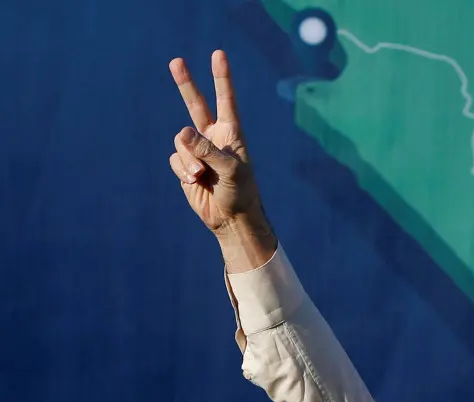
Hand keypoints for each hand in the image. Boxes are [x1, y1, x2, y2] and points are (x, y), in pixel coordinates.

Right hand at [168, 51, 265, 235]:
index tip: (219, 54)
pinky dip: (183, 170)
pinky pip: (175, 159)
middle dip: (186, 84)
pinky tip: (195, 182)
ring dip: (189, 159)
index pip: (225, 100)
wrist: (231, 218)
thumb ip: (208, 150)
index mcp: (231, 133)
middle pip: (195, 105)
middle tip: (176, 61)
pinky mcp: (185, 165)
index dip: (221, 77)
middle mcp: (213, 137)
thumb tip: (182, 133)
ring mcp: (198, 150)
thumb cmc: (241, 192)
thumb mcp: (231, 170)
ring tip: (202, 176)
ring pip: (180, 141)